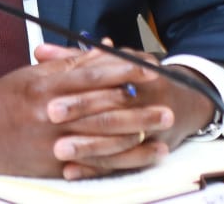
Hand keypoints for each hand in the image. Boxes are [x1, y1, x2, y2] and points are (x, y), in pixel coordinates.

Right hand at [0, 47, 173, 177]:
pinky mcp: (54, 165)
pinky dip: (122, 157)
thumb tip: (101, 51)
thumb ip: (68, 65)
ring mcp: (54, 143)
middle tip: (168, 98)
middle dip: (140, 102)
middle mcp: (52, 114)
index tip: (149, 67)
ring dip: (138, 130)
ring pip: (105, 136)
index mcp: (46, 87)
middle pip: (105, 106)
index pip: (94, 76)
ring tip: (162, 124)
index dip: (125, 71)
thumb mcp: (31, 74)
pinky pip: (95, 162)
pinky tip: (141, 153)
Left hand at [35, 43, 217, 178]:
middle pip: (112, 108)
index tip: (47, 98)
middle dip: (80, 115)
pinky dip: (96, 167)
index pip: (106, 79)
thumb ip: (74, 58)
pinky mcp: (151, 150)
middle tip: (49, 118)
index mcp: (136, 71)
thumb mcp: (113, 63)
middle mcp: (148, 97)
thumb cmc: (137, 80)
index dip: (77, 89)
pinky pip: (123, 163)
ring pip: (118, 139)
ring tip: (58, 150)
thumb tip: (39, 51)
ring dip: (87, 147)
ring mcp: (152, 126)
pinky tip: (71, 171)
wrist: (183, 102)